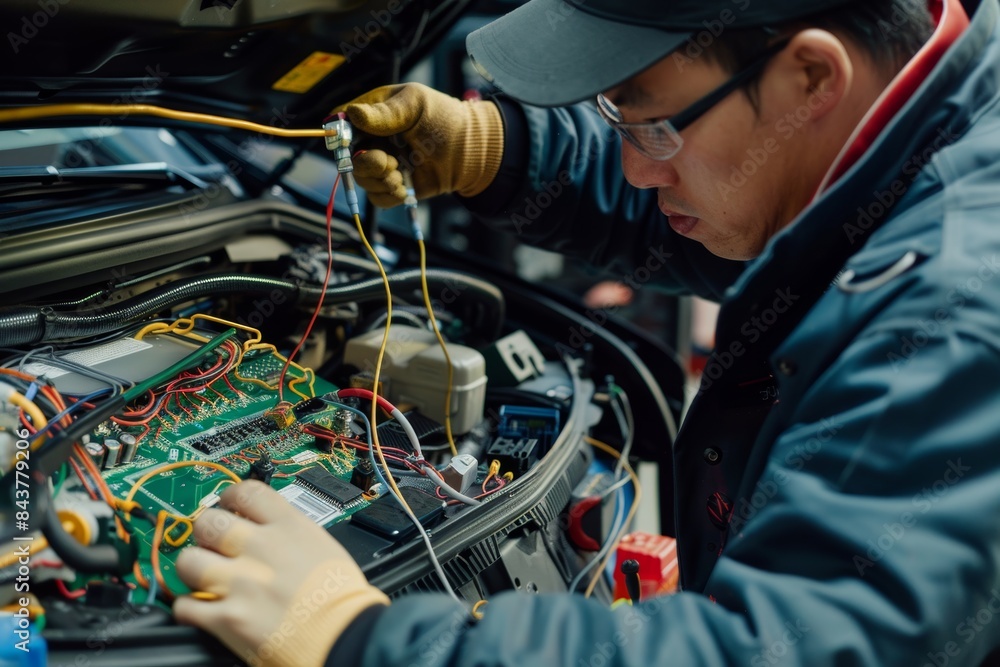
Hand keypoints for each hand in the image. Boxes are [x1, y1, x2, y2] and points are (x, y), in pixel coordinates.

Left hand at [173, 480, 388, 666]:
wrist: (345, 637)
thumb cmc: (342, 599)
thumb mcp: (322, 546)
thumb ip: (289, 534)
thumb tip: (266, 530)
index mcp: (288, 527)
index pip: (246, 492)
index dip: (230, 496)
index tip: (228, 504)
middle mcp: (260, 550)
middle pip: (209, 523)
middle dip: (206, 533)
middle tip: (212, 544)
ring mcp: (241, 583)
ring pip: (189, 561)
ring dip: (192, 568)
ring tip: (203, 576)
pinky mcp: (228, 619)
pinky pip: (186, 606)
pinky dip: (190, 608)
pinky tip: (204, 608)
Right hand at [334, 83, 503, 207]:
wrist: (469, 151)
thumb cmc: (444, 119)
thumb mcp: (415, 106)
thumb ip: (385, 113)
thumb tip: (353, 113)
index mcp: (373, 113)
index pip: (342, 122)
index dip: (339, 135)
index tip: (350, 145)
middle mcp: (373, 139)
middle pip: (348, 157)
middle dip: (366, 164)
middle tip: (388, 163)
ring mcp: (383, 163)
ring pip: (362, 179)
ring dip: (380, 180)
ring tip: (402, 175)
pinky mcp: (393, 185)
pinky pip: (377, 198)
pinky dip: (388, 196)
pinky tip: (404, 188)